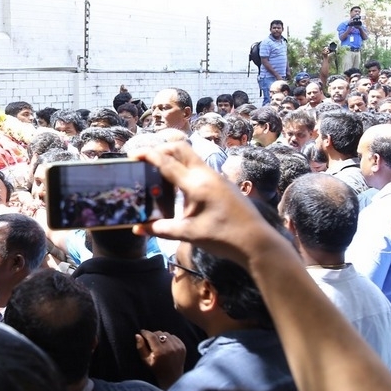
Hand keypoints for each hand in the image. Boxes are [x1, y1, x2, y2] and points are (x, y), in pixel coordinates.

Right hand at [133, 141, 270, 266]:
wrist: (257, 242)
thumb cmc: (223, 237)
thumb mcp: (189, 234)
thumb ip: (161, 229)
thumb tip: (136, 229)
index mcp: (196, 184)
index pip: (167, 162)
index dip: (148, 155)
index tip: (133, 154)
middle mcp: (206, 174)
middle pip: (180, 148)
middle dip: (161, 149)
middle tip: (146, 159)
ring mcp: (217, 177)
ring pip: (191, 156)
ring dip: (173, 157)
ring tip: (158, 171)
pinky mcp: (222, 183)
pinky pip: (199, 167)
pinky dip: (184, 168)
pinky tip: (179, 186)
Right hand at [136, 329, 185, 389]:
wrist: (172, 377)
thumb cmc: (156, 369)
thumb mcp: (146, 360)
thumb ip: (141, 347)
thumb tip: (137, 335)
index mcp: (160, 352)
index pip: (151, 336)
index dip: (145, 332)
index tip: (142, 332)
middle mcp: (170, 348)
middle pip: (159, 333)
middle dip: (153, 335)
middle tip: (150, 340)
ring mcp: (178, 347)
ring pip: (166, 334)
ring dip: (161, 336)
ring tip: (158, 343)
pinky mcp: (182, 347)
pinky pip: (173, 336)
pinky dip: (169, 339)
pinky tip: (166, 345)